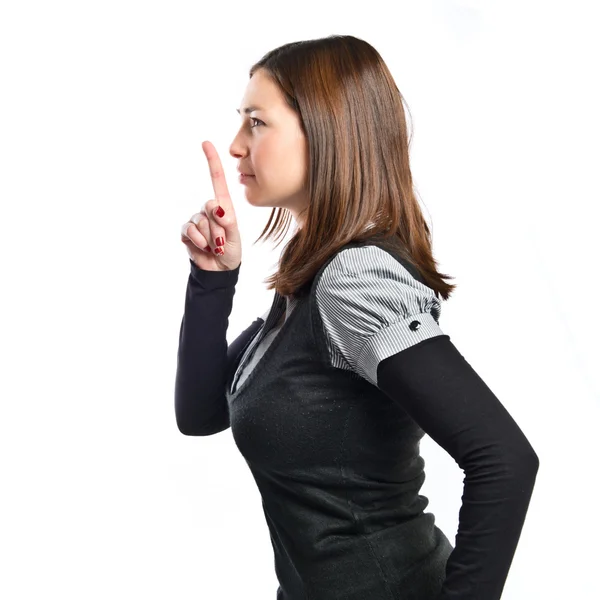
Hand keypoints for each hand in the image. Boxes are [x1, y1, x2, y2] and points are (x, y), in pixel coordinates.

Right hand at [180, 141, 242, 271]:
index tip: (206, 143)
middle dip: (218, 227)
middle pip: (209, 207)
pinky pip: (189, 230)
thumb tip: (217, 209)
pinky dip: (198, 240)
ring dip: (209, 237)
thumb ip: (227, 222)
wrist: (219, 269)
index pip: (217, 180)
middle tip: (222, 240)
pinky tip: (203, 247)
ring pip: (200, 221)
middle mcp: (209, 210)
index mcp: (224, 206)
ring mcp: (197, 220)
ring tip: (214, 246)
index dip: (212, 161)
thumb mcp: (234, 236)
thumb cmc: (231, 250)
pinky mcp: (187, 231)